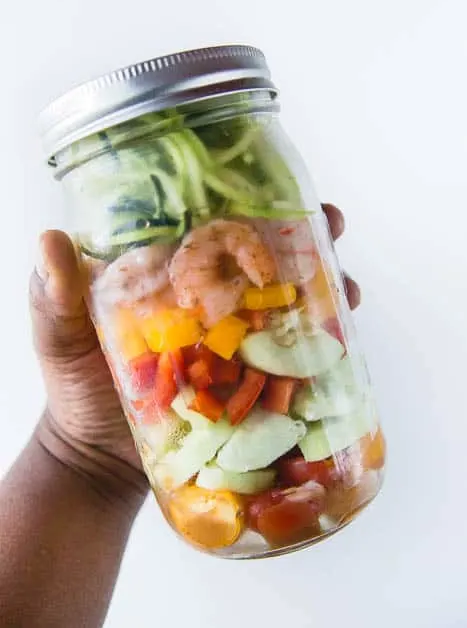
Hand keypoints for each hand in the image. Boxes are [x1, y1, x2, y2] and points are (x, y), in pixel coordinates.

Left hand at [29, 205, 358, 487]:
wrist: (97, 457)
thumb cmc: (75, 387)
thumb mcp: (60, 334)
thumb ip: (55, 294)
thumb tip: (52, 240)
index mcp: (171, 277)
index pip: (216, 229)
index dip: (251, 206)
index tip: (282, 192)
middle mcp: (210, 302)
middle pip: (267, 261)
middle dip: (307, 239)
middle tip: (333, 229)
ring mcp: (233, 343)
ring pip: (288, 306)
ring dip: (325, 291)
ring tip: (348, 290)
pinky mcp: (246, 384)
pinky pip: (289, 361)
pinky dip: (319, 348)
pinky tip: (341, 344)